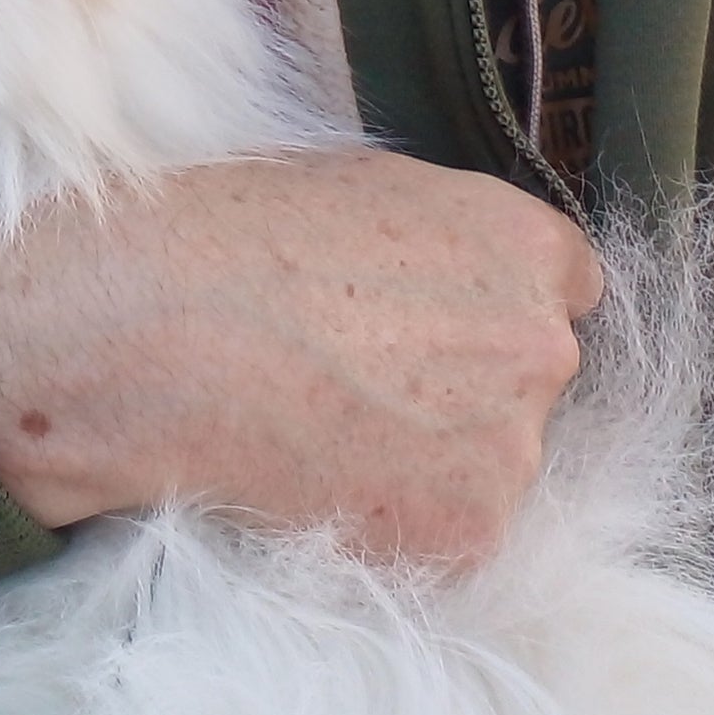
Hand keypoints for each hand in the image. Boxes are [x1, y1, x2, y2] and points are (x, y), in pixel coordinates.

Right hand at [0, 148, 600, 563]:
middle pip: (534, 375)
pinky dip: (393, 515)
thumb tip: (447, 263)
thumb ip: (439, 227)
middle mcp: (540, 342)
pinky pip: (448, 529)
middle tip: (360, 376)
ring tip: (321, 424)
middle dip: (466, 379)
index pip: (567, 284)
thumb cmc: (222, 235)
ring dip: (433, 455)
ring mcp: (510, 446)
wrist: (146, 333)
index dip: (494, 299)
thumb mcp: (349, 182)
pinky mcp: (465, 533)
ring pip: (494, 458)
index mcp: (519, 239)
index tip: (437, 318)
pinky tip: (316, 472)